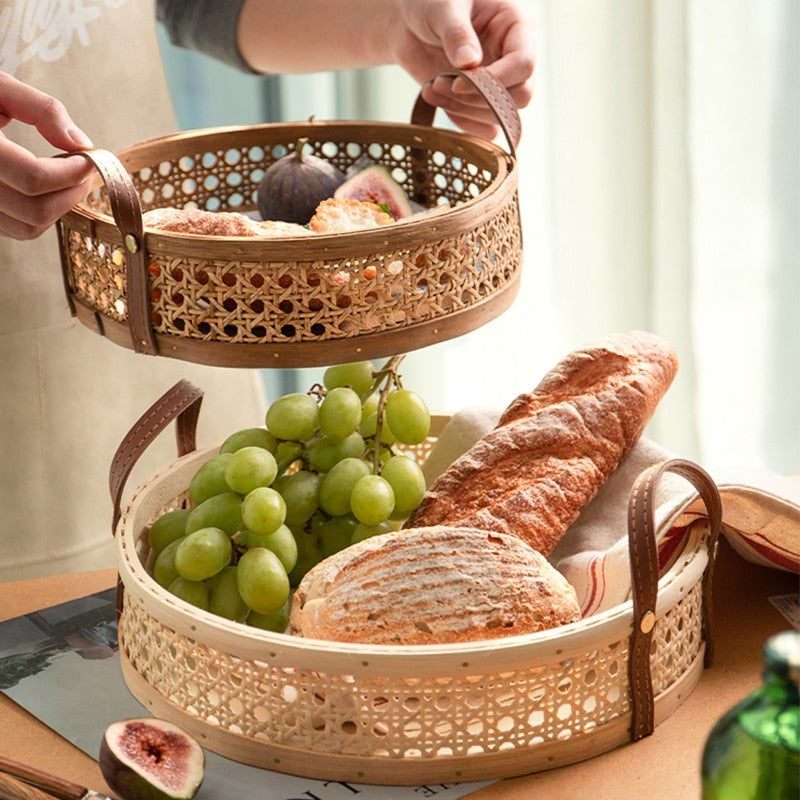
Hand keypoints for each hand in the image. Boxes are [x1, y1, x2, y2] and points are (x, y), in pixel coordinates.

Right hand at [0, 72, 94, 239]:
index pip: (34, 178)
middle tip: (81, 168)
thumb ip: (43, 110)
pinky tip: (45, 185)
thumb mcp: (0, 87)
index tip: (89, 158)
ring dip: (59, 205)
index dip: (72, 172)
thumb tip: (81, 144)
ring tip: (63, 174)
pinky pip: (20, 229)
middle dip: (71, 192)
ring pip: (30, 227)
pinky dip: (43, 214)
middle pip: (36, 211)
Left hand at [395, 0, 534, 138]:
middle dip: (478, 99)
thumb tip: (470, 62)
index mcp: (515, 26)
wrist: (408, 22)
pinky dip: (457, 119)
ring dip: (462, 109)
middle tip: (442, 84)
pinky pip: (482, 125)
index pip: (523, 65)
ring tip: (432, 86)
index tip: (458, 82)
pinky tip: (432, 96)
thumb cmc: (430, 2)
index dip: (493, 80)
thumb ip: (457, 33)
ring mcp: (498, 81)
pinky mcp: (480, 100)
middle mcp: (512, 57)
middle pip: (518, 96)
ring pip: (498, 115)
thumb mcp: (443, 8)